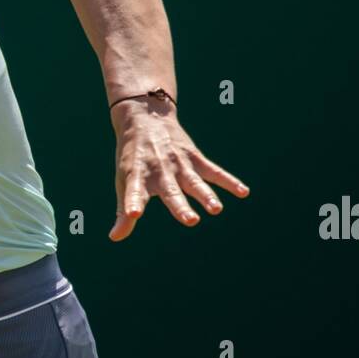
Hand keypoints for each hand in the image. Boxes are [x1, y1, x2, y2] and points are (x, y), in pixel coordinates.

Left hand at [108, 99, 248, 240]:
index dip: (132, 203)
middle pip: (171, 191)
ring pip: (194, 182)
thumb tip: (115, 238)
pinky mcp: (194, 157)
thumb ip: (124, 210)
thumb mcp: (124, 180)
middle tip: (191, 220)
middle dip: (180, 206)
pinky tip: (243, 192)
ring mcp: (179, 163)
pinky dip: (229, 181)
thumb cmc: (133, 157)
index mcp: (137, 176)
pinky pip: (214, 171)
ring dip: (206, 195)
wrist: (145, 118)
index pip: (134, 192)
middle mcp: (159, 170)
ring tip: (216, 209)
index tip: (133, 214)